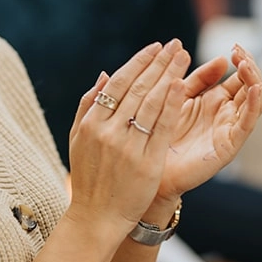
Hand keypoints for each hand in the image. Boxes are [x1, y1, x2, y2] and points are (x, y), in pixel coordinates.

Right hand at [67, 39, 189, 238]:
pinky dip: (172, 104)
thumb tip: (106, 74)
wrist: (95, 217)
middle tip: (175, 44)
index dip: (139, 62)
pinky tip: (183, 85)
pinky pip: (162, 127)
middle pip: (139, 88)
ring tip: (183, 57)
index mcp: (92, 123)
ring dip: (170, 76)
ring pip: (152, 103)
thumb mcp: (78, 138)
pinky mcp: (147, 161)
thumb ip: (89, 105)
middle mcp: (109, 131)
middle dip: (159, 63)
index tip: (155, 47)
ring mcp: (129, 146)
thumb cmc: (88, 177)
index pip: (119, 83)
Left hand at [156, 43, 261, 199]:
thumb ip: (193, 78)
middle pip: (248, 85)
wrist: (146, 167)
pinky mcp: (228, 145)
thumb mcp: (174, 97)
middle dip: (249, 65)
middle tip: (241, 50)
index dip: (239, 59)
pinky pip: (248, 123)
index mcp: (212, 100)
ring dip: (254, 80)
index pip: (235, 75)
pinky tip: (254, 89)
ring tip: (246, 64)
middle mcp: (223, 113)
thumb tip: (209, 54)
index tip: (234, 44)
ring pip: (253, 101)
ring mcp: (228, 128)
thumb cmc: (156, 132)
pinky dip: (254, 104)